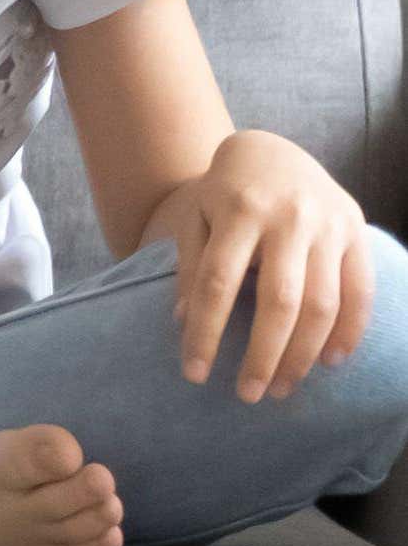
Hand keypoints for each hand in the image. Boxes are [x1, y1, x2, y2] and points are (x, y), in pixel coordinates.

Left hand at [163, 130, 377, 401]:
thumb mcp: (197, 219)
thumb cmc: (225, 195)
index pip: (217, 283)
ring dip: (304, 354)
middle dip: (263, 355)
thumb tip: (185, 324)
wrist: (272, 151)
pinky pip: (360, 292)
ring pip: (323, 304)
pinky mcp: (356, 231)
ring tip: (281, 386)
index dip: (205, 332)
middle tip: (248, 395)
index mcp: (237, 211)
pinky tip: (330, 361)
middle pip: (278, 301)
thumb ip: (191, 268)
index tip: (193, 373)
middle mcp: (288, 217)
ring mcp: (328, 224)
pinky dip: (349, 331)